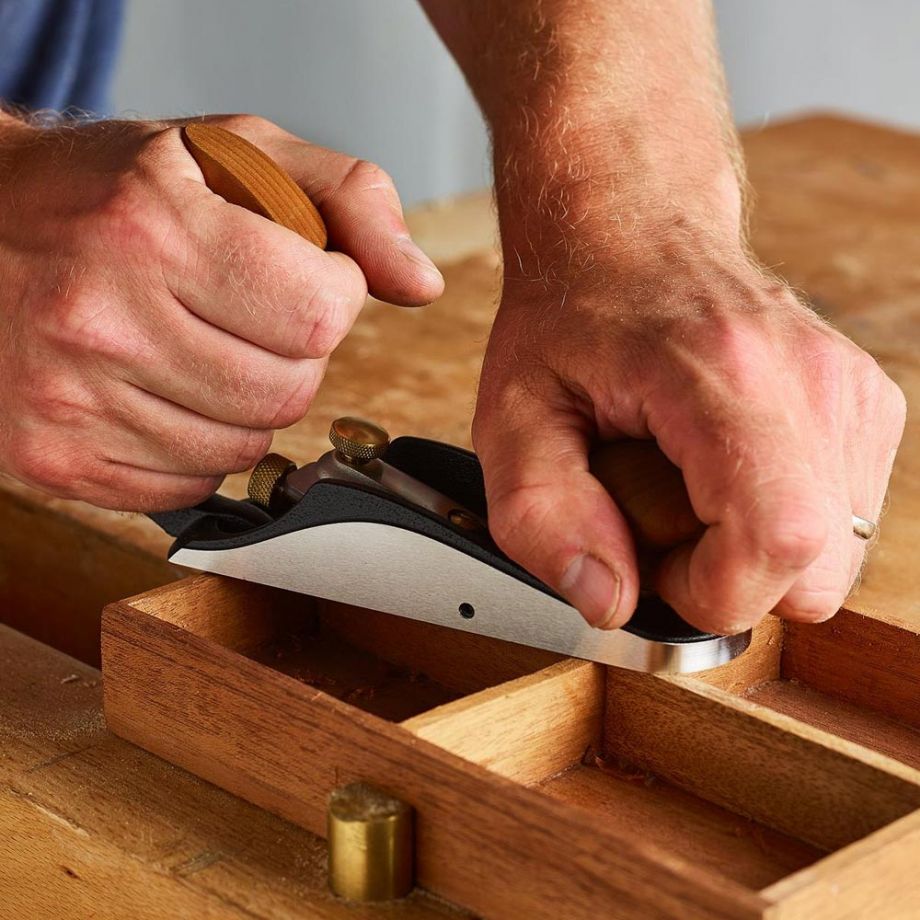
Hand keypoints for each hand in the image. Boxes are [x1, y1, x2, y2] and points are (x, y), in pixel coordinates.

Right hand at [0, 114, 442, 509]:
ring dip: (248, 405)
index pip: (320, 314)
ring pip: (244, 448)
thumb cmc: (112, 189)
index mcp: (154, 227)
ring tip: (198, 347)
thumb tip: (422, 285)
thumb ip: (346, 199)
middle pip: (290, 392)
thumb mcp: (234, 152)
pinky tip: (163, 392)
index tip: (304, 275)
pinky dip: (198, 448)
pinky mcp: (56, 459)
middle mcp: (104, 318)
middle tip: (247, 314)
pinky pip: (189, 486)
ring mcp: (71, 400)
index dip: (334, 296)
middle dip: (294, 355)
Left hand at [473, 238, 905, 633]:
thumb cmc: (570, 318)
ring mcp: (851, 390)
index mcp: (724, 374)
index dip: (709, 591)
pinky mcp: (863, 405)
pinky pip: (836, 520)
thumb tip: (609, 603)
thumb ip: (541, 518)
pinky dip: (774, 520)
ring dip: (748, 550)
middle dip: (726, 578)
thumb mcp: (513, 416)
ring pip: (830, 554)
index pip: (778, 540)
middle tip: (658, 514)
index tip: (650, 562)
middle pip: (813, 570)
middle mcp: (812, 379)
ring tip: (686, 486)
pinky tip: (721, 471)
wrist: (632, 233)